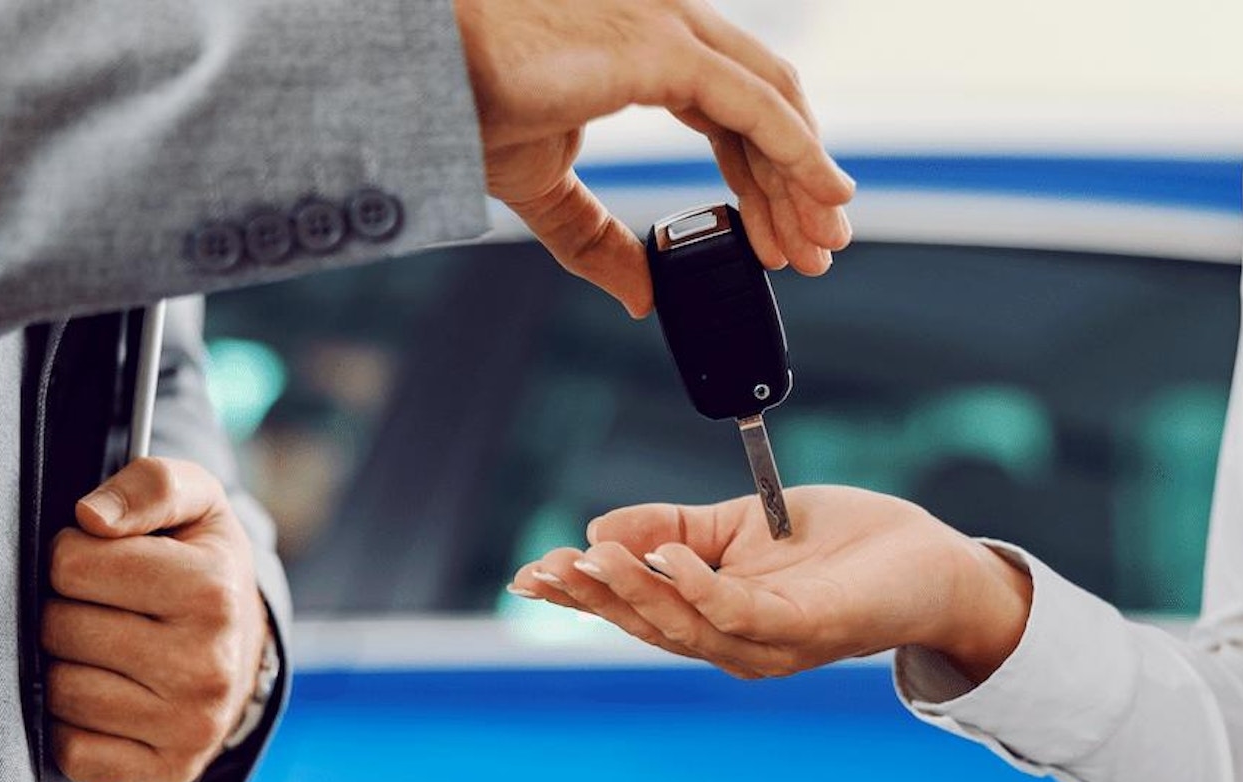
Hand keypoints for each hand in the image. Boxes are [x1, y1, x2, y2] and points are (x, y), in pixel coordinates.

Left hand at [41, 457, 272, 781]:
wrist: (246, 649)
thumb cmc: (204, 566)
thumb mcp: (196, 504)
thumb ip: (149, 484)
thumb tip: (91, 518)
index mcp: (211, 591)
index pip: (72, 564)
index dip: (74, 556)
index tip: (105, 563)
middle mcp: (206, 665)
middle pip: (59, 628)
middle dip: (66, 610)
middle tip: (103, 608)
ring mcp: (188, 726)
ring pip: (59, 690)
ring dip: (66, 665)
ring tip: (104, 649)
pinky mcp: (164, 770)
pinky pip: (71, 750)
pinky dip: (72, 723)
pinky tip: (104, 695)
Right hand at [456, 0, 856, 316]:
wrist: (421, 83)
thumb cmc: (465, 107)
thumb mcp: (546, 188)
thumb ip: (598, 239)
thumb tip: (641, 293)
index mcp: (645, 48)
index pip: (735, 111)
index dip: (765, 178)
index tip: (782, 238)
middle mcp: (667, 25)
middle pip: (766, 106)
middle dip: (799, 185)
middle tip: (820, 250)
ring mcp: (668, 27)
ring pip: (773, 103)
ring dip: (806, 177)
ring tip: (822, 240)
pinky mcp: (663, 46)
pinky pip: (755, 104)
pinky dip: (796, 151)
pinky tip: (816, 194)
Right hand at [508, 486, 1031, 680]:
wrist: (930, 560)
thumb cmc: (841, 545)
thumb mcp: (741, 523)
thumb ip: (673, 528)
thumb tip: (599, 528)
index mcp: (715, 617)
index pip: (635, 610)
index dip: (581, 595)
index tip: (529, 575)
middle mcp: (737, 643)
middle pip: (649, 625)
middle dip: (593, 597)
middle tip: (547, 566)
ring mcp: (771, 643)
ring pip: (686, 625)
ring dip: (635, 591)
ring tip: (594, 555)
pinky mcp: (807, 628)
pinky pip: (742, 611)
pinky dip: (700, 587)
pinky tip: (669, 558)